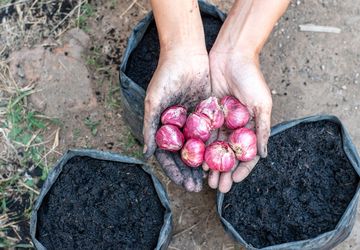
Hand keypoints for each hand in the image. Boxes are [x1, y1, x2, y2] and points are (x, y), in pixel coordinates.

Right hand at [143, 49, 210, 191]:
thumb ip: (150, 128)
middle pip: (184, 156)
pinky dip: (214, 148)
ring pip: (198, 148)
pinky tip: (220, 160)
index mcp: (163, 127)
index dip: (173, 171)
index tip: (182, 183)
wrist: (186, 54)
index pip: (167, 155)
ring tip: (209, 179)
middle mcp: (178, 127)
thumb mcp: (154, 102)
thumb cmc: (166, 76)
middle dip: (189, 172)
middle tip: (198, 187)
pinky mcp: (206, 114)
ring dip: (203, 164)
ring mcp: (192, 122)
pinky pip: (210, 134)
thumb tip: (147, 154)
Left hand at [206, 50, 271, 192]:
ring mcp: (220, 121)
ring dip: (210, 164)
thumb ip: (262, 128)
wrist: (231, 55)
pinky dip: (200, 148)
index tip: (234, 181)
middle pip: (228, 155)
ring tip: (206, 179)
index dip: (242, 169)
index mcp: (250, 126)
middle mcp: (235, 126)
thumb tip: (262, 155)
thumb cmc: (251, 78)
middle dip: (224, 171)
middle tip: (217, 187)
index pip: (247, 153)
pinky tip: (195, 160)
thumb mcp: (261, 104)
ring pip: (214, 148)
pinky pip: (202, 133)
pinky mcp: (206, 113)